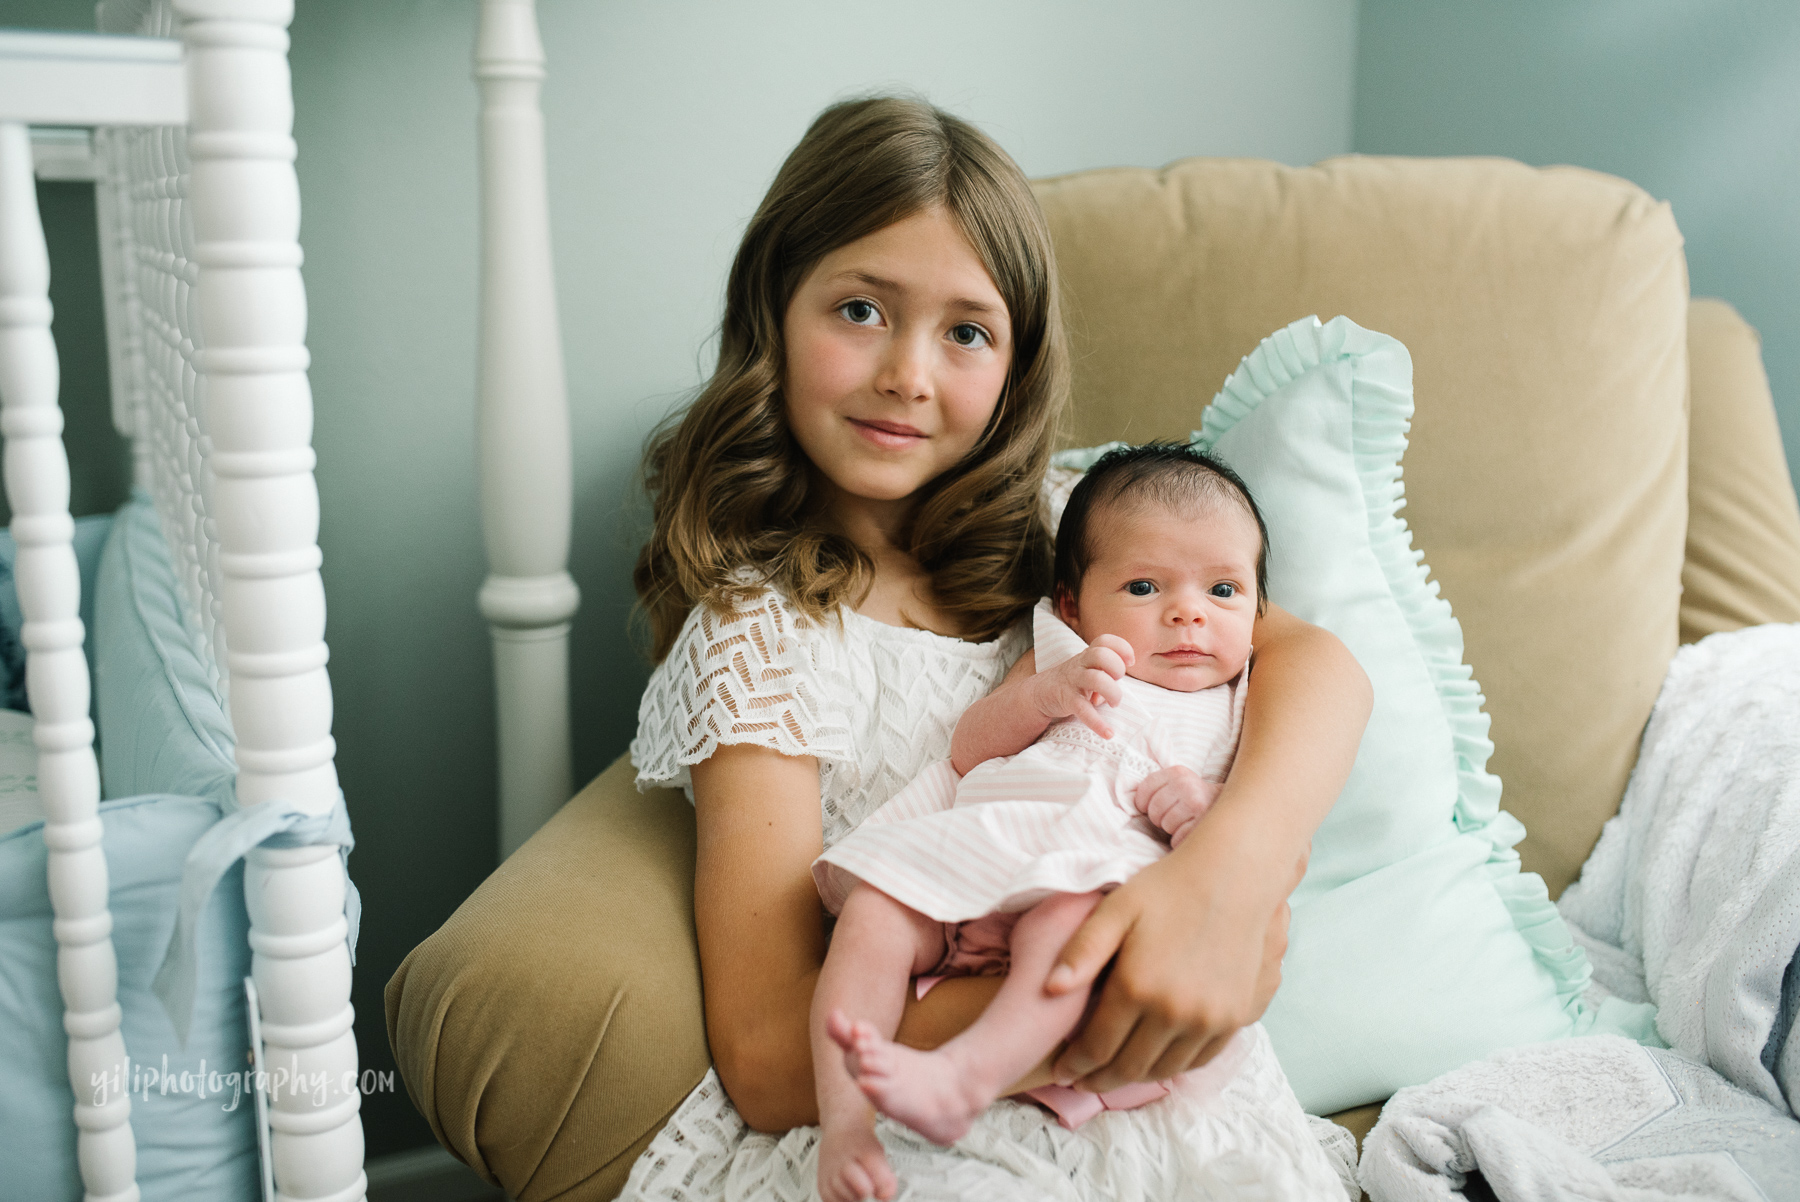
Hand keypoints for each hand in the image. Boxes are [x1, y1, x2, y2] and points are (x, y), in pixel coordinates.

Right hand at [1030, 635, 1133, 737]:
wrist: (1041, 692)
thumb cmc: (1075, 681)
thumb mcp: (1089, 669)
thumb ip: (1108, 673)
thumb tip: (1120, 688)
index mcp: (1088, 655)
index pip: (1104, 641)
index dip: (1121, 648)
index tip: (1130, 661)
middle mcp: (1080, 664)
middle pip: (1101, 655)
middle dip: (1117, 668)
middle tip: (1117, 681)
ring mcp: (1073, 680)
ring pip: (1096, 679)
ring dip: (1113, 693)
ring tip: (1114, 704)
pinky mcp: (1067, 700)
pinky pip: (1084, 710)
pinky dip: (1098, 724)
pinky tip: (1108, 733)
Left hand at [1042, 840, 1304, 1091]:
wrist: (1234, 877)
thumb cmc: (1167, 888)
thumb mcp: (1115, 909)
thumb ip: (1082, 951)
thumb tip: (1049, 989)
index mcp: (1137, 987)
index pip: (1098, 1046)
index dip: (1076, 1065)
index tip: (1061, 1071)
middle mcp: (1174, 1012)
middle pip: (1129, 1066)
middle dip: (1100, 1079)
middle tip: (1081, 1083)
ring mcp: (1209, 1019)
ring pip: (1164, 1068)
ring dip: (1135, 1078)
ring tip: (1114, 1075)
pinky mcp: (1235, 1018)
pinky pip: (1199, 1059)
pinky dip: (1173, 1066)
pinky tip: (1156, 1060)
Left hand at [1133, 766, 1220, 846]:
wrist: (1230, 806)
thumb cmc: (1195, 797)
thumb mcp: (1178, 783)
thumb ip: (1157, 786)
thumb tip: (1129, 802)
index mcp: (1177, 773)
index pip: (1144, 790)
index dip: (1144, 803)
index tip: (1152, 806)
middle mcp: (1187, 786)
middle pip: (1154, 811)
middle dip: (1160, 818)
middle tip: (1174, 815)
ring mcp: (1196, 804)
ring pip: (1165, 825)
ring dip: (1172, 829)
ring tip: (1185, 821)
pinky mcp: (1203, 824)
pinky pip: (1177, 838)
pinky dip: (1181, 839)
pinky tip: (1191, 830)